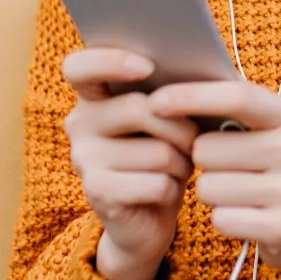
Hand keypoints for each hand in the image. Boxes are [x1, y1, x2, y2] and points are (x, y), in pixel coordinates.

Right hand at [62, 48, 197, 279]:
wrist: (147, 218)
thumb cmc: (164, 155)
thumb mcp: (167, 120)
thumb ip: (171, 94)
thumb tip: (201, 80)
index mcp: (93, 95)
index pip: (80, 66)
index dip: (110, 60)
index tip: (148, 66)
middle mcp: (79, 123)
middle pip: (138, 108)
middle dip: (182, 127)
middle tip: (192, 141)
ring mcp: (83, 158)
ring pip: (157, 151)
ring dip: (182, 163)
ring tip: (176, 169)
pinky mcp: (97, 191)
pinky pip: (156, 183)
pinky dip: (173, 189)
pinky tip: (165, 192)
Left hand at [148, 81, 280, 279]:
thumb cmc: (278, 167)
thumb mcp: (271, 130)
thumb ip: (233, 105)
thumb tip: (177, 82)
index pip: (236, 97)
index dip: (191, 97)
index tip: (155, 101)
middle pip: (207, 149)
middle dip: (202, 160)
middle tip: (229, 167)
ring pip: (208, 187)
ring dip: (211, 192)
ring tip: (240, 192)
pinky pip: (221, 219)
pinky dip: (224, 219)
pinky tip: (247, 216)